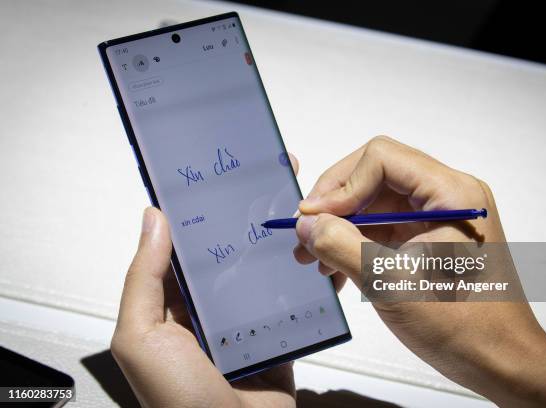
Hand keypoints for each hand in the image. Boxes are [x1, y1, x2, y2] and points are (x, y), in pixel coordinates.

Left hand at [111, 155, 302, 407]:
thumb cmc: (178, 401)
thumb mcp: (141, 337)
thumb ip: (143, 278)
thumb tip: (152, 220)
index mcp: (171, 302)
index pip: (184, 244)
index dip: (198, 210)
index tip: (215, 177)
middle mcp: (208, 307)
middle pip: (228, 252)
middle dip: (244, 219)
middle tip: (264, 182)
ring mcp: (244, 320)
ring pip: (261, 270)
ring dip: (275, 243)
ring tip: (293, 209)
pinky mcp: (276, 334)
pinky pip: (290, 299)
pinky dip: (301, 278)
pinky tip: (311, 253)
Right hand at [293, 136, 545, 406]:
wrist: (500, 362)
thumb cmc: (460, 324)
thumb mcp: (390, 282)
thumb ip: (340, 245)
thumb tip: (304, 223)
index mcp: (451, 192)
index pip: (381, 158)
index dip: (340, 184)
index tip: (312, 218)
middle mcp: (447, 194)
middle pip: (375, 176)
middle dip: (335, 205)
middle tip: (304, 234)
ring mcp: (439, 216)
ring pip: (375, 204)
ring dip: (340, 227)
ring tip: (312, 258)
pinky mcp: (430, 238)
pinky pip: (384, 228)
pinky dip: (356, 244)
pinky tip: (335, 271)